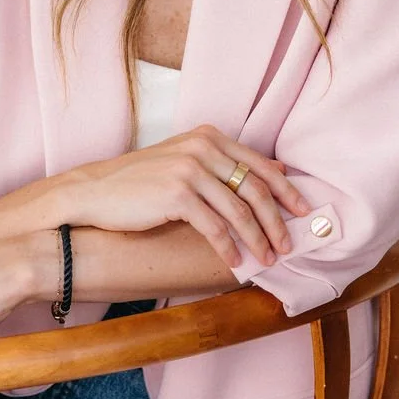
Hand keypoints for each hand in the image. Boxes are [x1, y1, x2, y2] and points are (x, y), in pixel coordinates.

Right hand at [63, 124, 310, 270]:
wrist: (94, 190)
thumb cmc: (139, 181)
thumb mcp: (184, 161)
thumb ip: (221, 166)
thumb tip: (272, 178)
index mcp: (209, 137)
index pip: (260, 164)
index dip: (286, 190)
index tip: (303, 211)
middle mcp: (202, 148)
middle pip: (256, 188)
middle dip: (277, 220)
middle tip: (288, 244)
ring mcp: (190, 170)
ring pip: (238, 211)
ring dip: (257, 240)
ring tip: (267, 259)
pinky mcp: (177, 195)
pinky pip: (214, 227)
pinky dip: (229, 248)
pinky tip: (236, 262)